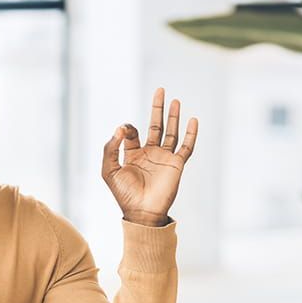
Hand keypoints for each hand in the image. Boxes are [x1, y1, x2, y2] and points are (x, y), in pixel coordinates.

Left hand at [102, 88, 197, 226]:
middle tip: (160, 90)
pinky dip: (191, 134)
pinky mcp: (176, 164)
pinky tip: (193, 120)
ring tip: (175, 100)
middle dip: (157, 108)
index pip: (132, 132)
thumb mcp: (108, 170)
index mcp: (133, 155)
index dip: (127, 128)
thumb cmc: (124, 194)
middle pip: (155, 126)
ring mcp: (164, 158)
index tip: (124, 131)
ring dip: (173, 116)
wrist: (142, 212)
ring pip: (171, 132)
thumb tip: (121, 128)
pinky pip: (186, 147)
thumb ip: (110, 148)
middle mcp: (150, 154)